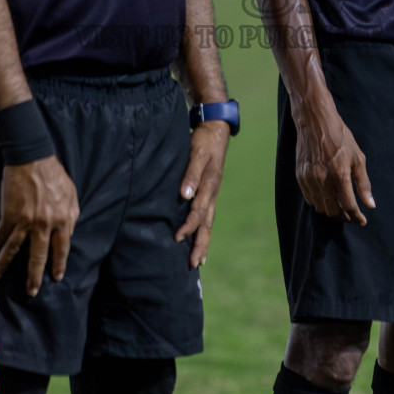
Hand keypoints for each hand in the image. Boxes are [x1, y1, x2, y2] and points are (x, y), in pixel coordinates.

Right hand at [0, 155, 78, 296]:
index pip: (61, 248)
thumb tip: (70, 234)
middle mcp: (45, 224)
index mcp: (63, 220)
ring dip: (4, 264)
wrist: (32, 158)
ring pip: (14, 248)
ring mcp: (26, 220)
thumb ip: (72, 216)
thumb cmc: (54, 174)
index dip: (58, 264)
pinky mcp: (10, 214)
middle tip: (31, 291)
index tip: (56, 276)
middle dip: (34, 276)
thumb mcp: (72, 194)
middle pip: (38, 255)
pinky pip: (1, 233)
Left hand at [175, 120, 228, 267]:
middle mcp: (212, 194)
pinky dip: (204, 230)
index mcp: (208, 187)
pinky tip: (199, 238)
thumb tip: (184, 196)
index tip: (177, 239)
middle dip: (200, 244)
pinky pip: (208, 216)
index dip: (188, 226)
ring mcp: (212, 194)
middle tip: (192, 264)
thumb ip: (190, 174)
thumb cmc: (204, 141)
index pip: (198, 212)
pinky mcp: (210, 191)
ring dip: (203, 241)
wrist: (216, 129)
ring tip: (198, 260)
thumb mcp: (197, 154)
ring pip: (208, 223)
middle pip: (207, 225)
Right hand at [294, 108, 374, 223]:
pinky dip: (319, 202)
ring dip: (331, 211)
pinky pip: (309, 199)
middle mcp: (323, 179)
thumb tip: (370, 205)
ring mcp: (309, 178)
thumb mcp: (358, 157)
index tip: (362, 220)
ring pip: (320, 207)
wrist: (315, 121)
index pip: (349, 206)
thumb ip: (363, 184)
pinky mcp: (300, 176)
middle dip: (344, 217)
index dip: (357, 217)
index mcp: (340, 174)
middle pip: (333, 211)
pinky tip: (327, 197)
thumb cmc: (340, 137)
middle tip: (351, 215)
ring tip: (340, 207)